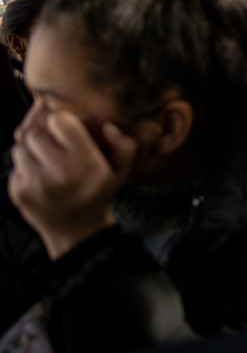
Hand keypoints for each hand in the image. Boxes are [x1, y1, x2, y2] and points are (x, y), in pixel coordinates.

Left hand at [9, 112, 137, 257]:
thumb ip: (124, 145)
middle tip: (56, 147)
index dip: (62, 121)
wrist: (76, 231)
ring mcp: (36, 184)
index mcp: (86, 163)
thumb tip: (108, 127)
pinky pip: (15, 167)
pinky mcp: (18, 192)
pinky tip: (41, 177)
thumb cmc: (97, 195)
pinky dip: (25, 168)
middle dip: (44, 136)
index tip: (67, 129)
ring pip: (20, 148)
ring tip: (48, 163)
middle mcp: (60, 172)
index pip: (59, 121)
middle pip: (35, 133)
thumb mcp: (121, 171)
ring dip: (31, 151)